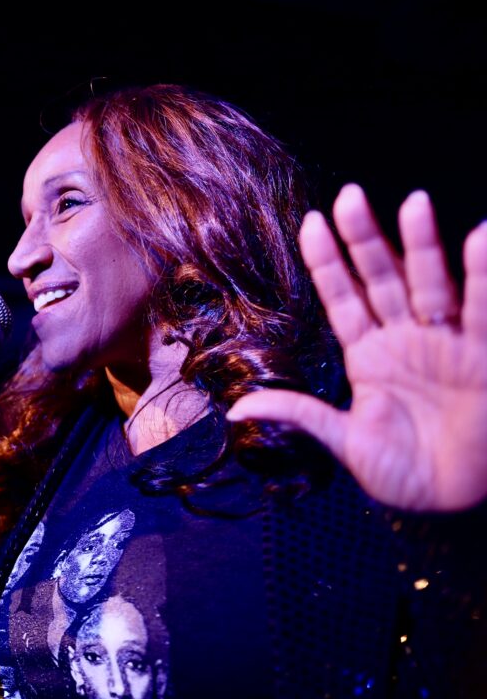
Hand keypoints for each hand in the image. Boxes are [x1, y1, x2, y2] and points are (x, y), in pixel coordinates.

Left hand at [228, 185, 486, 510]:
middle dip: (366, 238)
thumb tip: (236, 409)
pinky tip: (479, 237)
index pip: (342, 297)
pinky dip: (483, 277)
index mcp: (367, 354)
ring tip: (414, 203)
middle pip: (381, 278)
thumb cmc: (398, 472)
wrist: (451, 502)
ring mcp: (444, 344)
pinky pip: (484, 310)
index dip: (327, 262)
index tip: (310, 222)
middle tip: (348, 196)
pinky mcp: (482, 357)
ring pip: (430, 284)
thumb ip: (299, 415)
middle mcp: (404, 338)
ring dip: (423, 246)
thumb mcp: (342, 441)